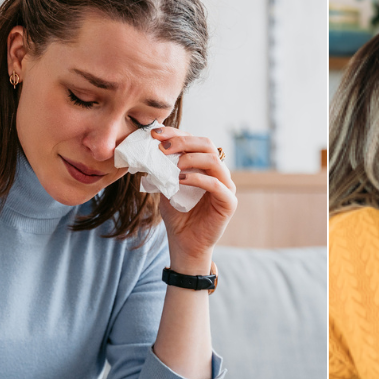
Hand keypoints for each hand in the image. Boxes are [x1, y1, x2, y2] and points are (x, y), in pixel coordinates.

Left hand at [150, 125, 237, 272]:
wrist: (184, 244)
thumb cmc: (178, 216)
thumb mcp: (166, 187)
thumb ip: (164, 169)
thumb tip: (149, 149)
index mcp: (205, 166)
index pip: (194, 141)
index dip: (176, 134)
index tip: (155, 134)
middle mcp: (218, 172)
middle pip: (207, 144)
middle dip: (183, 142)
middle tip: (163, 147)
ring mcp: (226, 186)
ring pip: (214, 160)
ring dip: (191, 158)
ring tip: (173, 166)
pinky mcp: (229, 202)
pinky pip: (216, 184)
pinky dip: (197, 179)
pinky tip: (180, 180)